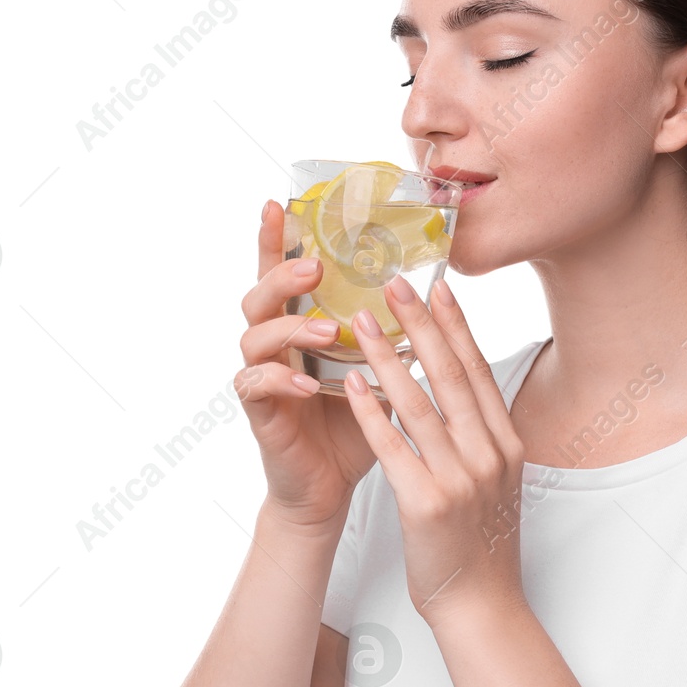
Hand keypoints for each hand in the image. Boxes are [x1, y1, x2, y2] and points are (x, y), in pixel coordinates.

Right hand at [234, 200, 391, 530]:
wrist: (334, 485)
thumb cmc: (357, 424)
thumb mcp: (380, 370)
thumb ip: (390, 332)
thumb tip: (433, 290)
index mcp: (300, 325)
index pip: (284, 273)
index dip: (276, 238)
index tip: (279, 202)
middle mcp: (274, 344)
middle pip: (259, 293)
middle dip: (282, 274)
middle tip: (315, 268)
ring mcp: (262, 376)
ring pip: (253, 335)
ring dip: (290, 327)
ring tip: (327, 330)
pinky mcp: (259, 411)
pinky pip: (255, 385)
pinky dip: (282, 381)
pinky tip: (310, 385)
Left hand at [340, 274, 527, 627]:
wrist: (480, 604)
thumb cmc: (481, 543)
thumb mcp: (498, 482)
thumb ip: (485, 437)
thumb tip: (469, 391)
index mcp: (508, 444)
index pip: (478, 371)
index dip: (456, 326)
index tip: (438, 287)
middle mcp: (489, 454)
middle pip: (449, 375)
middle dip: (420, 323)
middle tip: (393, 282)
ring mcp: (460, 478)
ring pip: (418, 403)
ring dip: (387, 357)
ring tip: (360, 321)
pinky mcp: (426, 502)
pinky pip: (393, 446)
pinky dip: (371, 411)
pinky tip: (351, 384)